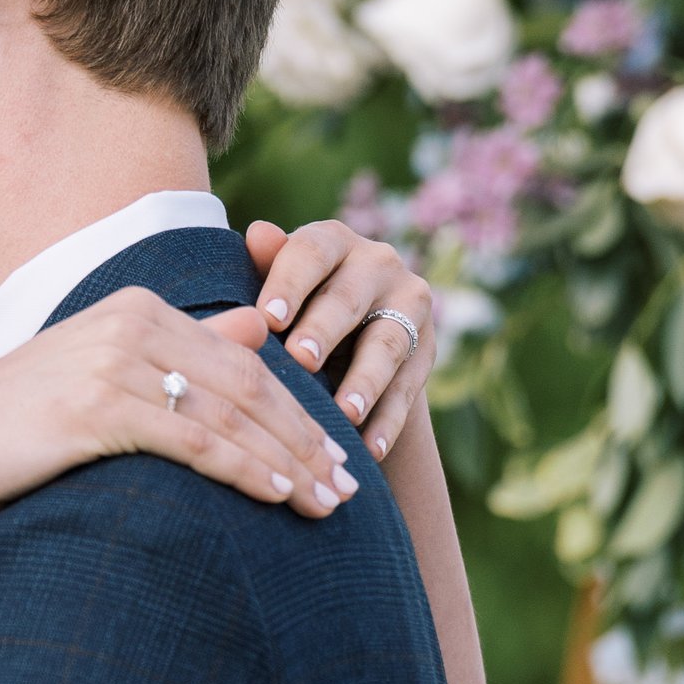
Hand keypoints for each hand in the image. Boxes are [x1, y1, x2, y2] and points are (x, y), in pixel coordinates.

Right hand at [0, 286, 356, 550]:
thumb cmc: (21, 425)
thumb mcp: (106, 375)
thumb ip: (183, 351)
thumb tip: (253, 333)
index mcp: (137, 308)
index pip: (241, 360)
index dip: (296, 408)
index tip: (335, 454)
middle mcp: (131, 323)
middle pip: (246, 383)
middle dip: (304, 438)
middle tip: (347, 485)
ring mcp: (113, 362)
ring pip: (228, 413)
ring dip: (285, 460)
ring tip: (325, 502)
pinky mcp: (97, 406)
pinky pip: (191, 439)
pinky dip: (241, 468)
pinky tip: (275, 495)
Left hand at [243, 218, 436, 461]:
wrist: (349, 336)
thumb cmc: (292, 305)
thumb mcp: (277, 285)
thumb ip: (267, 265)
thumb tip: (256, 233)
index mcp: (332, 241)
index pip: (311, 253)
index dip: (289, 284)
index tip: (267, 319)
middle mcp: (377, 263)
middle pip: (349, 299)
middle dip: (324, 331)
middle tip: (301, 361)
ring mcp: (409, 304)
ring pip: (387, 344)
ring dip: (366, 381)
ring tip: (344, 413)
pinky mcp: (427, 349)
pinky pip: (408, 389)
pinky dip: (388, 422)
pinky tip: (371, 450)